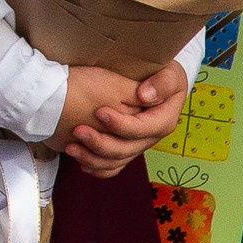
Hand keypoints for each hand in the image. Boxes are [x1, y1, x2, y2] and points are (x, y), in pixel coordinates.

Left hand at [57, 57, 184, 176]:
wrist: (158, 84)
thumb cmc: (163, 74)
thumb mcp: (171, 74)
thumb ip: (163, 83)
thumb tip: (144, 96)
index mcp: (163, 122)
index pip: (142, 128)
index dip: (121, 124)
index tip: (99, 112)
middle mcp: (150, 138)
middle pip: (126, 149)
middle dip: (101, 143)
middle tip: (78, 131)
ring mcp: (138, 145)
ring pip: (117, 161)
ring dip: (93, 158)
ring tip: (71, 148)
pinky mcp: (127, 148)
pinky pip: (113, 166)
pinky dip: (98, 168)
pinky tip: (80, 163)